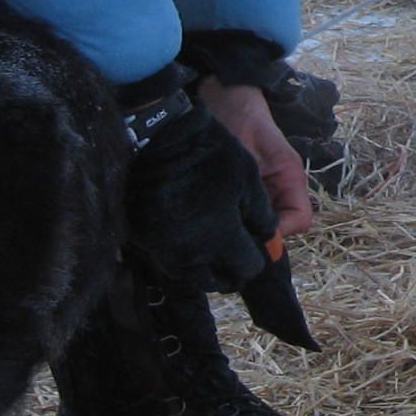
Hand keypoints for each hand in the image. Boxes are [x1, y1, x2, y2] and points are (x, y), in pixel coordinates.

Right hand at [120, 87, 270, 291]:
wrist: (164, 135)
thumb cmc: (214, 154)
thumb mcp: (250, 180)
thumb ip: (264, 217)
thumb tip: (269, 240)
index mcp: (223, 239)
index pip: (248, 267)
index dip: (258, 255)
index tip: (258, 243)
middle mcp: (192, 254)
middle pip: (219, 280)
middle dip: (232, 266)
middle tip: (237, 247)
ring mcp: (166, 250)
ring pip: (193, 276)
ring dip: (207, 266)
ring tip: (215, 244)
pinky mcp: (146, 241)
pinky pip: (171, 261)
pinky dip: (184, 256)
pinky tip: (191, 237)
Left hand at [198, 79, 313, 240]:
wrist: (221, 92)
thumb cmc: (236, 115)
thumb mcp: (244, 154)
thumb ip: (252, 190)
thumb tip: (258, 230)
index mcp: (290, 175)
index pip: (300, 219)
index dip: (280, 232)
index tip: (250, 234)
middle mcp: (282, 185)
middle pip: (281, 224)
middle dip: (258, 233)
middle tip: (229, 232)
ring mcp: (265, 187)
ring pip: (262, 221)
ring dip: (244, 225)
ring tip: (218, 221)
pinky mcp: (247, 187)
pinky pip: (247, 211)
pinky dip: (234, 216)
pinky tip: (214, 211)